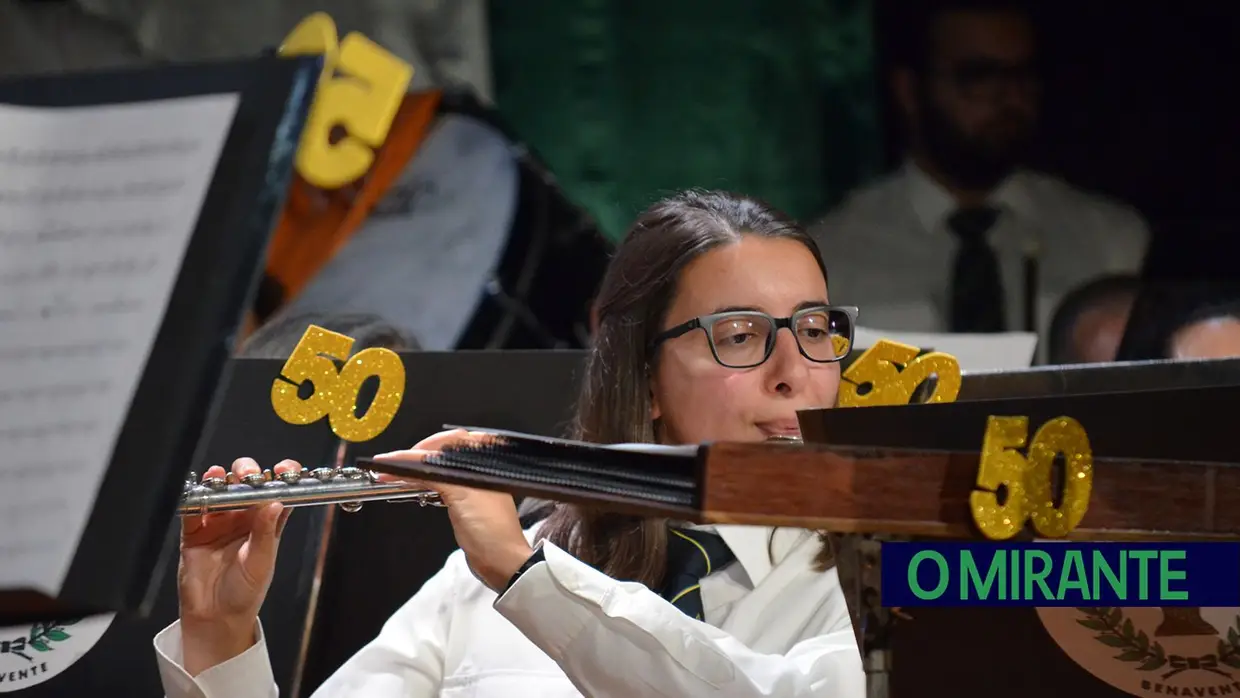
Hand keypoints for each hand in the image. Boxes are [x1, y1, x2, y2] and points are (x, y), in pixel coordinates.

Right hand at [177, 458, 295, 674]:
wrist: (215, 617)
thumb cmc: (245, 592)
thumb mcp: (260, 562)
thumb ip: (265, 532)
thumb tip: (275, 503)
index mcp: (265, 523)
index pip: (277, 492)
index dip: (280, 477)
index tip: (282, 469)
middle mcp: (243, 518)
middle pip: (246, 484)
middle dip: (247, 472)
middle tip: (247, 475)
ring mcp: (218, 522)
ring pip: (219, 490)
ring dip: (220, 480)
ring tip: (221, 478)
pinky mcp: (194, 530)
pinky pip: (192, 507)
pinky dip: (195, 496)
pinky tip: (200, 492)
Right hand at [373, 429, 533, 591]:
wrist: (500, 561)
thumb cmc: (488, 528)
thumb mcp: (462, 495)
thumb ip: (437, 475)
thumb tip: (410, 462)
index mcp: (487, 461)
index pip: (452, 442)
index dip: (424, 446)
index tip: (399, 456)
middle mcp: (481, 469)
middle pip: (445, 452)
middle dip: (419, 455)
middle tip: (394, 464)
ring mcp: (473, 484)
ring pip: (441, 467)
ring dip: (419, 469)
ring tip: (396, 473)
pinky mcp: (466, 500)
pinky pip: (441, 483)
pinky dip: (424, 482)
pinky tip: (410, 484)